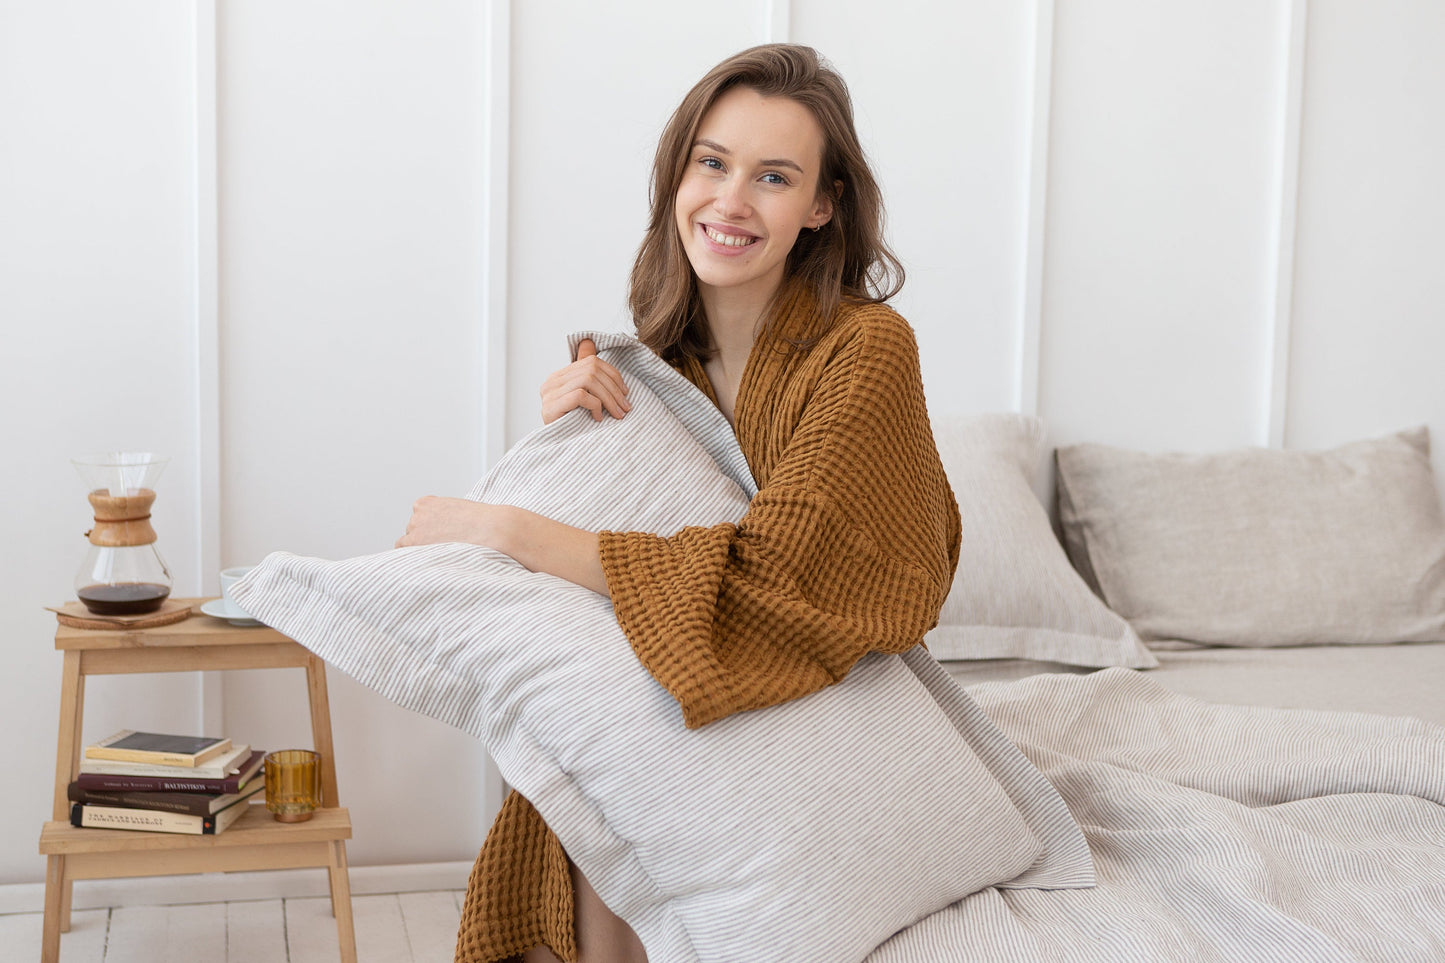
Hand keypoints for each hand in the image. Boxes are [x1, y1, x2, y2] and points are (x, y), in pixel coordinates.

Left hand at [395, 497, 608, 595]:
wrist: (497, 529)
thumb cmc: (487, 523)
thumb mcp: (463, 513)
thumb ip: (446, 522)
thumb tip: (443, 539)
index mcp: (426, 503)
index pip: (416, 522)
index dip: (431, 534)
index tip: (445, 540)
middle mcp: (417, 514)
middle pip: (411, 535)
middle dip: (424, 543)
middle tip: (446, 552)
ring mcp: (414, 529)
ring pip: (407, 547)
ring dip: (421, 554)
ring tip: (443, 560)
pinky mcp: (415, 544)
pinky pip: (405, 558)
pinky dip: (416, 563)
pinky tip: (434, 565)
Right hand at [540, 338, 630, 423]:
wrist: (557, 453)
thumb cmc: (574, 426)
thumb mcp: (584, 400)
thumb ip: (588, 375)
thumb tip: (588, 342)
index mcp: (560, 376)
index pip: (591, 362)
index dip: (613, 375)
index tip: (625, 393)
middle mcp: (551, 382)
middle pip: (591, 370)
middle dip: (614, 389)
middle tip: (625, 408)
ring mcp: (549, 394)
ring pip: (588, 380)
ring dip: (608, 398)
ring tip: (617, 414)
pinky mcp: (550, 407)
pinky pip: (580, 395)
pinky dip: (595, 405)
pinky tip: (598, 418)